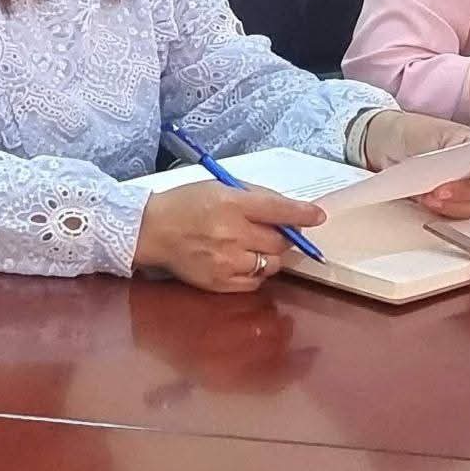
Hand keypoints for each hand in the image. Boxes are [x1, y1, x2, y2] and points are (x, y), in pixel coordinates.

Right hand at [133, 181, 324, 293]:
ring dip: (270, 256)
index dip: (302, 214)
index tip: (318, 216)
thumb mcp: (219, 187)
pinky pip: (255, 282)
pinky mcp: (220, 283)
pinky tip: (242, 260)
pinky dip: (256, 272)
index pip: (278, 210)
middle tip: (275, 232)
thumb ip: (255, 197)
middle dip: (284, 237)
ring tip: (252, 246)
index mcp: (232, 204)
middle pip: (279, 242)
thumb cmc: (186, 203)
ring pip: (271, 265)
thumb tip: (287, 209)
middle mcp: (232, 234)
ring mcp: (226, 261)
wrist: (152, 230)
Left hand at [362, 111, 469, 218]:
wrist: (384, 143)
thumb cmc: (411, 132)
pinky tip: (424, 202)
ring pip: (468, 206)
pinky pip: (451, 214)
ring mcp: (457, 187)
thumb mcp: (433, 134)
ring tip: (428, 197)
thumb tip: (467, 173)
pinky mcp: (443, 202)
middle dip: (461, 193)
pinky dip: (440, 211)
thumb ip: (453, 153)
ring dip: (450, 205)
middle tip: (439, 191)